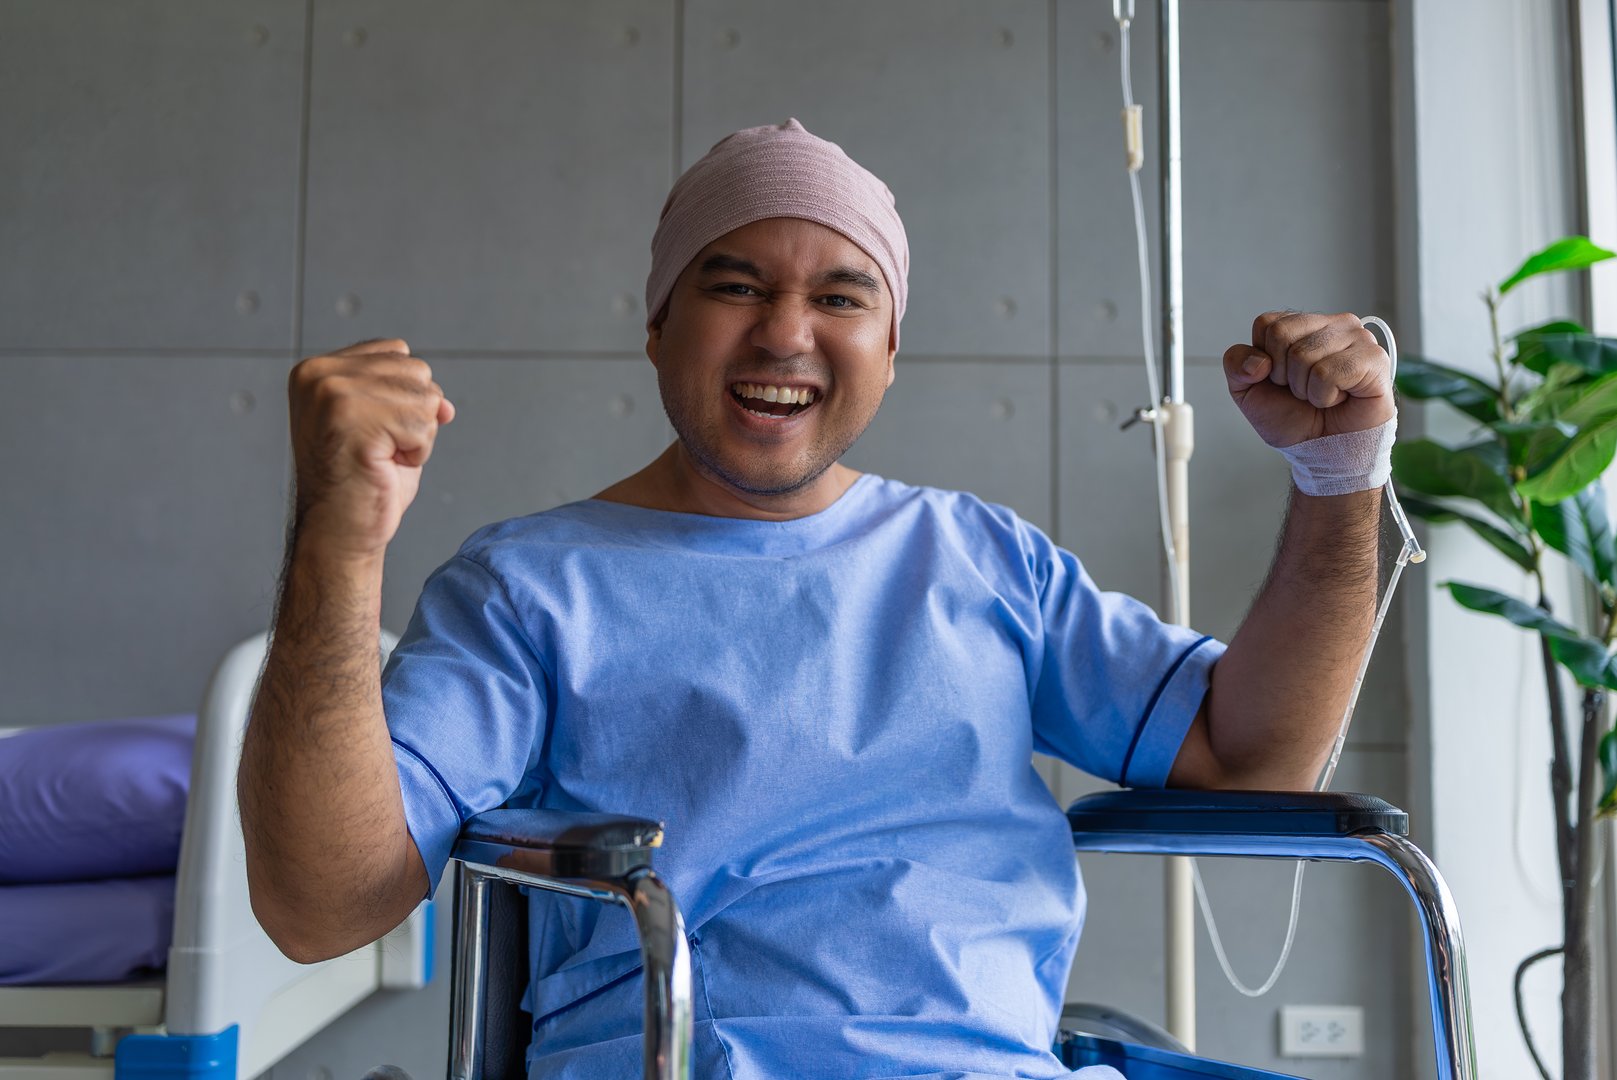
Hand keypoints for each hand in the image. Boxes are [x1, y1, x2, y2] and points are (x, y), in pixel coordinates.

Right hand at [287, 339, 454, 559]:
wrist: (340, 532)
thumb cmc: (362, 483)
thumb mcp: (387, 425)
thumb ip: (410, 396)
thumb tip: (445, 404)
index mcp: (317, 369)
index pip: (399, 353)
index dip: (404, 398)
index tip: (373, 431)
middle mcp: (319, 375)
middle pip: (417, 371)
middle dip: (414, 416)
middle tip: (378, 449)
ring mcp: (333, 395)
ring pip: (425, 397)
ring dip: (416, 436)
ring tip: (381, 457)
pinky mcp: (352, 421)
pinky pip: (424, 424)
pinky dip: (417, 451)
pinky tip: (384, 466)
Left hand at [1223, 311, 1393, 448]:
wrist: (1320, 450)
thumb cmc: (1292, 416)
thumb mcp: (1247, 390)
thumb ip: (1236, 364)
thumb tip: (1258, 361)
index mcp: (1305, 325)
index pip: (1267, 324)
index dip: (1265, 360)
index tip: (1281, 380)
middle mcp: (1334, 324)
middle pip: (1283, 335)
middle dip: (1284, 376)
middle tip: (1304, 391)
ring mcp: (1358, 338)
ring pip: (1305, 355)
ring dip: (1305, 389)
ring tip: (1322, 395)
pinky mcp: (1374, 359)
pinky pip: (1329, 372)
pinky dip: (1325, 396)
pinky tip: (1339, 399)